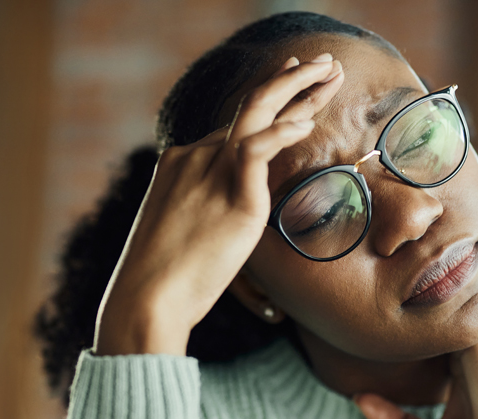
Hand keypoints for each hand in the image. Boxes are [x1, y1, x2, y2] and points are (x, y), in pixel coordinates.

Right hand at [94, 54, 344, 355]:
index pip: (232, 127)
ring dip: (300, 89)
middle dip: (289, 81)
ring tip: (331, 72)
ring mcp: (212, 174)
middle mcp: (195, 159)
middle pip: (249, 109)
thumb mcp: (179, 236)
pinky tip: (308, 121)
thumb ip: (204, 219)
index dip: (266, 105)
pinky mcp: (233, 198)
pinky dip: (283, 131)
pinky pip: (258, 149)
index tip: (293, 86)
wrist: (145, 297)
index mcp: (181, 165)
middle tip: (322, 63)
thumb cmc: (159, 281)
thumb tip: (224, 235)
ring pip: (259, 115)